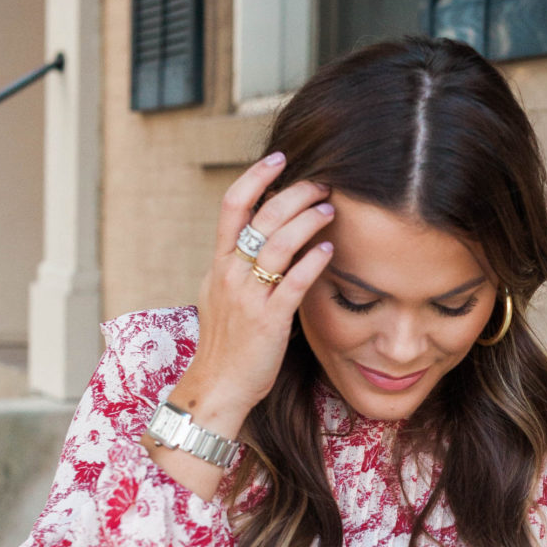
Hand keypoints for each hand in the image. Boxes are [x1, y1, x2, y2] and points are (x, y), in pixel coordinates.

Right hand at [147, 153, 333, 499]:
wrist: (217, 388)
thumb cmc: (225, 345)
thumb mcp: (222, 296)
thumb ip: (237, 267)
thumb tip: (259, 239)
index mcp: (218, 263)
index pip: (232, 205)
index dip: (256, 177)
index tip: (280, 158)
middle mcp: (230, 273)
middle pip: (261, 217)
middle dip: (293, 193)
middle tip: (321, 184)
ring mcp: (248, 297)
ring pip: (278, 244)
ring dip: (307, 221)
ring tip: (329, 209)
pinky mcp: (268, 321)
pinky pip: (293, 282)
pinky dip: (312, 261)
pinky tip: (329, 250)